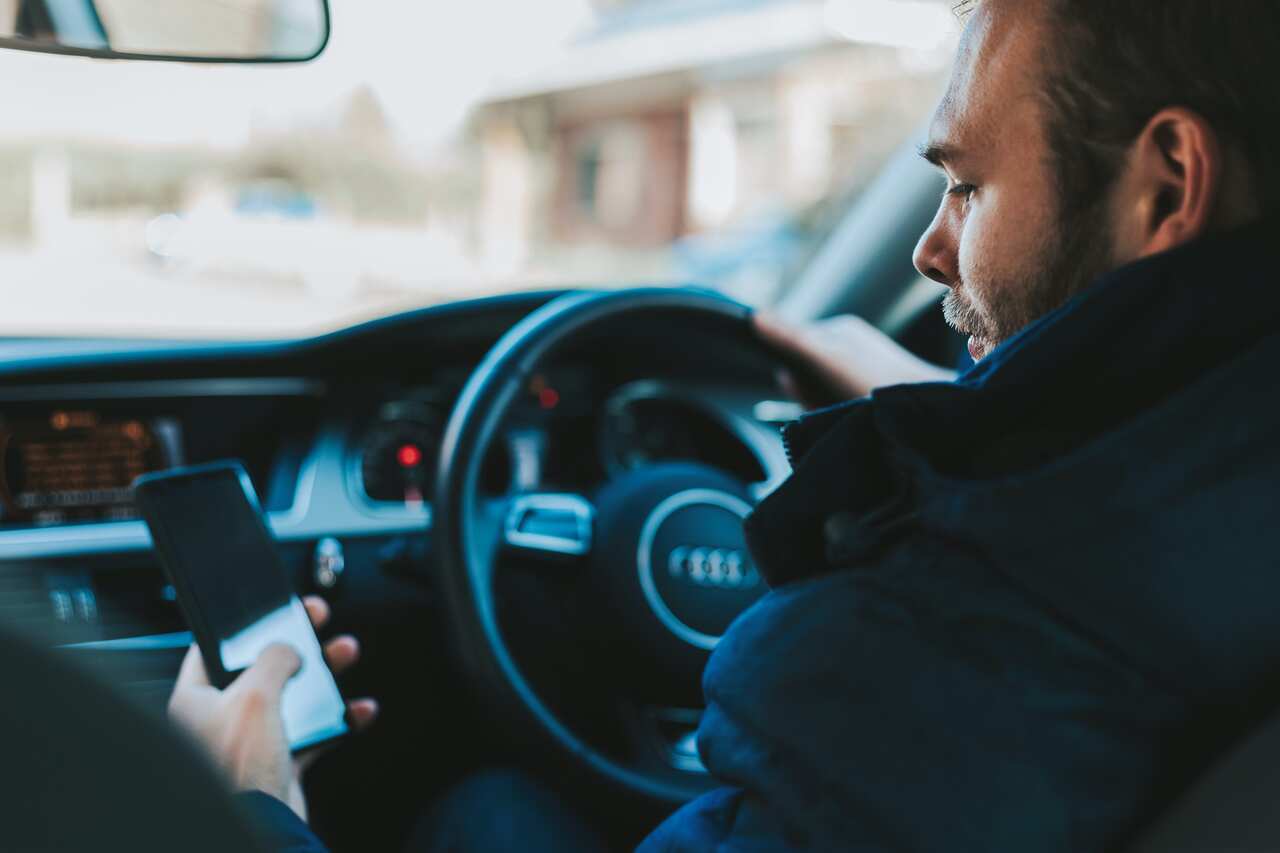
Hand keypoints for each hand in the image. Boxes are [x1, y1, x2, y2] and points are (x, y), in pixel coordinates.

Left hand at [167, 596, 377, 821]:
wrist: (264, 827)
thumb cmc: (241, 770)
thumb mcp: (255, 695)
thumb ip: (273, 659)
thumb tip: (287, 649)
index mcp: (196, 701)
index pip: (213, 649)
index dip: (244, 627)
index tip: (270, 609)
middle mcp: (220, 720)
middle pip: (261, 667)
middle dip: (295, 643)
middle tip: (316, 620)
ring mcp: (251, 741)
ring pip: (292, 695)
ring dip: (323, 675)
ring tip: (345, 653)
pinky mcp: (279, 762)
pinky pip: (314, 731)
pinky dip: (339, 718)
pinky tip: (358, 710)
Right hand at [754, 312, 955, 407]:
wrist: (929, 413)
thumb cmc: (879, 383)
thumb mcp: (827, 358)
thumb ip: (791, 337)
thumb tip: (755, 317)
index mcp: (840, 331)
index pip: (791, 343)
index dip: (788, 370)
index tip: (798, 385)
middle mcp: (852, 347)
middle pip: (805, 372)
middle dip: (806, 394)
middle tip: (825, 404)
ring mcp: (862, 371)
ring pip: (820, 392)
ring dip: (822, 408)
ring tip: (843, 412)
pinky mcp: (871, 394)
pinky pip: (838, 406)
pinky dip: (837, 416)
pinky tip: (852, 419)